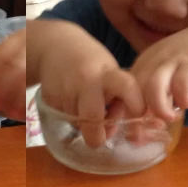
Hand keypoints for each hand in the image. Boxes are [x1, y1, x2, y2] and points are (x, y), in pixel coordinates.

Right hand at [38, 27, 144, 147]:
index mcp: (107, 74)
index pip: (126, 87)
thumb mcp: (111, 73)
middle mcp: (85, 81)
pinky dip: (69, 117)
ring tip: (84, 109)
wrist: (55, 47)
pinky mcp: (49, 99)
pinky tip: (70, 103)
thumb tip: (113, 129)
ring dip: (83, 124)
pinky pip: (63, 119)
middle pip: (93, 118)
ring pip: (76, 123)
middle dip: (97, 135)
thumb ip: (119, 98)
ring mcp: (65, 91)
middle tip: (99, 139)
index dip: (136, 103)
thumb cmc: (92, 64)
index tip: (139, 114)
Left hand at [130, 21, 187, 120]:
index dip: (129, 113)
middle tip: (155, 126)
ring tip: (171, 117)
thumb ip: (152, 96)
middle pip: (135, 90)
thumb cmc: (186, 63)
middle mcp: (154, 60)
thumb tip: (143, 128)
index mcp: (142, 65)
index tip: (139, 129)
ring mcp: (174, 59)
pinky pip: (183, 84)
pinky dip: (185, 99)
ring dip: (160, 108)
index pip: (125, 91)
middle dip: (141, 114)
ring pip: (154, 86)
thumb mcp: (164, 77)